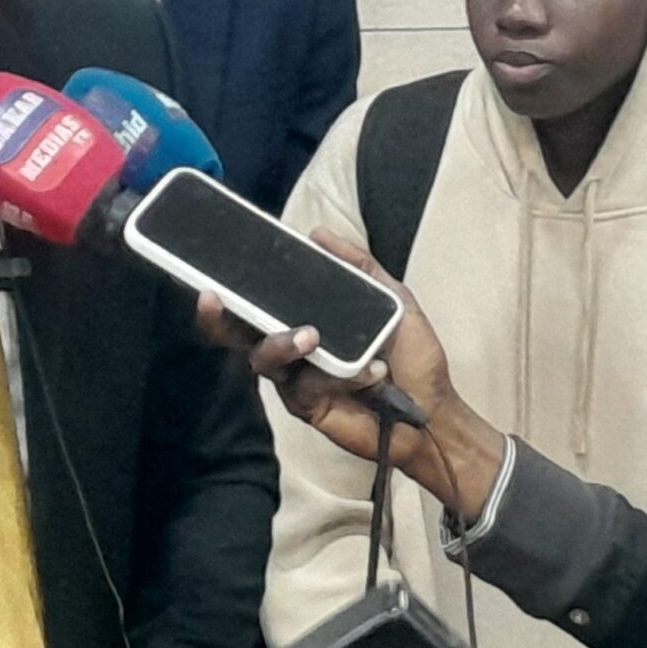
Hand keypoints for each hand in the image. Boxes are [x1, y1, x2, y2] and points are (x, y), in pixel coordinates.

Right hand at [197, 230, 503, 519]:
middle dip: (219, 316)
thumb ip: (359, 266)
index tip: (211, 268)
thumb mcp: (393, 301)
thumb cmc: (412, 358)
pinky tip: (373, 373)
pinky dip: (338, 375)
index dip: (230, 288)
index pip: (259, 302)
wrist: (435, 414)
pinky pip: (304, 385)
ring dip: (280, 343)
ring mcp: (295, 379)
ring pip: (263, 357)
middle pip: (239, 332)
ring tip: (311, 336)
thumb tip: (316, 233)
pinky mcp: (306, 407)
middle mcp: (291, 349)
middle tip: (213, 297)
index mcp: (304, 320)